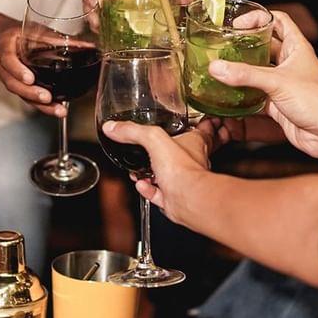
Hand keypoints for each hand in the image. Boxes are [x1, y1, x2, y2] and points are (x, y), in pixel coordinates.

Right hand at [0, 21, 65, 116]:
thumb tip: (86, 45)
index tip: (30, 78)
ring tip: (57, 109)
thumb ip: (55, 38)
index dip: (17, 70)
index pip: (8, 59)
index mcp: (5, 45)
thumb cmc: (18, 34)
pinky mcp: (17, 87)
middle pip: (12, 83)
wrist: (0, 40)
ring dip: (39, 104)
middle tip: (46, 98)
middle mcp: (3, 64)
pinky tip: (56, 109)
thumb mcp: (33, 30)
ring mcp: (8, 77)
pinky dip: (42, 106)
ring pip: (20, 94)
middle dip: (30, 93)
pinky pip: (26, 98)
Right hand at [99, 120, 215, 227]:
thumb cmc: (182, 169)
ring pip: (169, 173)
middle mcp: (191, 161)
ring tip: (139, 168)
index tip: (199, 118)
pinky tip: (140, 184)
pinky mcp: (174, 197)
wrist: (187, 199)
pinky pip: (159, 193)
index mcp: (195, 142)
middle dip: (168, 148)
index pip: (204, 128)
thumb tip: (113, 127)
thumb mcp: (153, 138)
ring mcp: (183, 180)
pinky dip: (147, 189)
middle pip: (184, 151)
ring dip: (152, 171)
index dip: (203, 122)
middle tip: (156, 144)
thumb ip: (133, 131)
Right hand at [208, 11, 317, 160]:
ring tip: (221, 66)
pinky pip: (255, 93)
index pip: (278, 20)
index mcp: (296, 47)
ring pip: (257, 70)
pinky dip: (242, 92)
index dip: (259, 17)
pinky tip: (228, 92)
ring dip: (241, 69)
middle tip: (225, 44)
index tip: (239, 23)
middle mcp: (289, 62)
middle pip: (264, 45)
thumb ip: (246, 75)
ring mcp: (282, 82)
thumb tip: (218, 67)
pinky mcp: (276, 102)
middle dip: (245, 43)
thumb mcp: (278, 82)